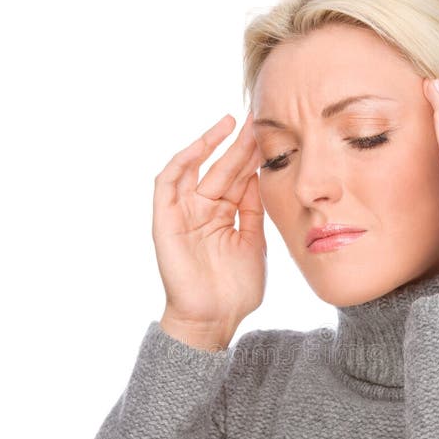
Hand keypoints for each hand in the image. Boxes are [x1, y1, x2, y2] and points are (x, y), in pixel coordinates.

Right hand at [152, 111, 265, 335]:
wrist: (214, 319)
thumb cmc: (235, 291)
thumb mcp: (254, 243)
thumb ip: (253, 211)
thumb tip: (261, 176)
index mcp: (225, 217)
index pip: (239, 179)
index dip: (253, 158)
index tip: (273, 135)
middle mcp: (203, 211)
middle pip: (221, 169)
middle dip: (238, 144)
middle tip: (256, 118)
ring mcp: (183, 214)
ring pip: (195, 169)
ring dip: (210, 144)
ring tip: (231, 122)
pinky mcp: (165, 220)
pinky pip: (168, 183)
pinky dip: (182, 162)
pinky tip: (201, 145)